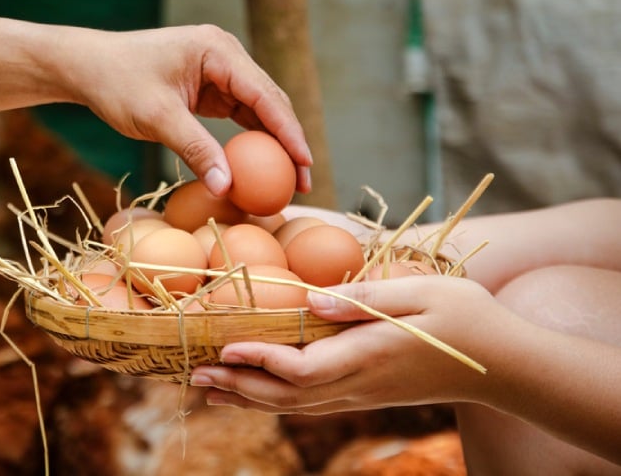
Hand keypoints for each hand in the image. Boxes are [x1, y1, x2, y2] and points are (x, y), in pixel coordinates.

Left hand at [63, 25, 312, 195]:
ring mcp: (220, 71)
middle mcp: (225, 54)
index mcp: (218, 50)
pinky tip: (262, 167)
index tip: (305, 163)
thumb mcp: (157, 117)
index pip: (265, 94)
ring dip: (273, 143)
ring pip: (259, 110)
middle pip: (270, 101)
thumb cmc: (117, 82)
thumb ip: (195, 149)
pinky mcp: (210, 87)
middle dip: (288, 141)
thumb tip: (226, 187)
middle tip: (303, 181)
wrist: (88, 67)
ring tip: (291, 180)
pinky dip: (252, 141)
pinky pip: (240, 115)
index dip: (288, 131)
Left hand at [190, 277, 506, 413]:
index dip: (261, 361)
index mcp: (369, 355)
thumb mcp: (422, 293)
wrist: (503, 365)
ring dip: (249, 399)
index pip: (303, 368)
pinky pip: (311, 405)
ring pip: (294, 406)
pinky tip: (255, 396)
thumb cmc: (467, 317)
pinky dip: (274, 402)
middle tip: (195, 375)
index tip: (225, 347)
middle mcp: (360, 383)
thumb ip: (365, 297)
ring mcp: (362, 394)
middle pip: (287, 396)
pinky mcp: (366, 395)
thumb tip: (311, 300)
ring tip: (209, 391)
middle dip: (238, 386)